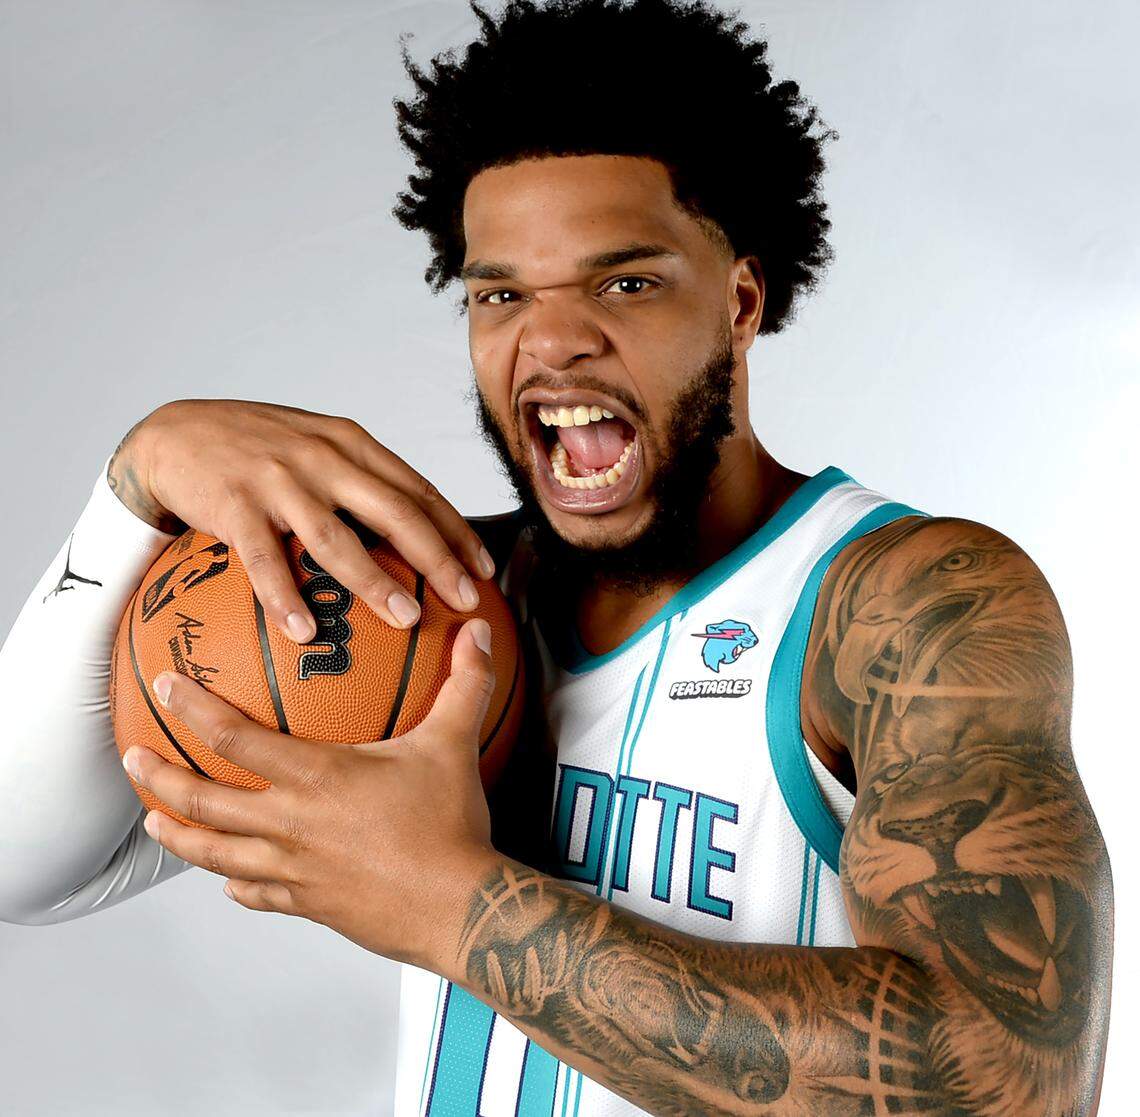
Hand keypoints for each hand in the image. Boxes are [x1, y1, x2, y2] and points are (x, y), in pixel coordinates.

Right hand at [108, 399, 494, 639]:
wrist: (174, 432)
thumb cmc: (256, 449)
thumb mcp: (317, 447)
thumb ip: (360, 480)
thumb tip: (412, 535)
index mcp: (351, 444)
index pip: (419, 489)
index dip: (456, 531)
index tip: (483, 570)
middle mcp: (324, 457)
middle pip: (395, 512)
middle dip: (437, 559)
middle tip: (465, 600)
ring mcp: (280, 480)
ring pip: (337, 537)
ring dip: (375, 582)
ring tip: (407, 619)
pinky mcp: (235, 505)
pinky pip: (265, 559)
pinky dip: (285, 598)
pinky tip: (304, 633)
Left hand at [120, 618, 498, 970]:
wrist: (457, 907)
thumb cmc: (449, 825)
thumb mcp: (454, 743)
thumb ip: (464, 682)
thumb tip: (478, 630)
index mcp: (315, 777)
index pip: (233, 736)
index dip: (193, 707)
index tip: (165, 684)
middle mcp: (289, 824)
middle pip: (202, 801)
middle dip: (158, 776)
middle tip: (132, 757)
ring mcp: (293, 871)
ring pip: (215, 854)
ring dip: (178, 835)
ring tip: (154, 822)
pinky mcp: (307, 905)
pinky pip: (256, 895)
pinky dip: (235, 885)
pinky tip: (230, 883)